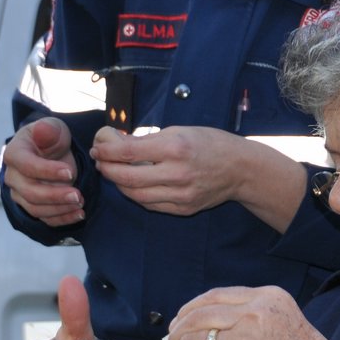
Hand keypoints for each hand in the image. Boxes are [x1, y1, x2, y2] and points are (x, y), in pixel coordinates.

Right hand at [3, 117, 83, 226]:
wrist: (52, 151)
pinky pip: (44, 218)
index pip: (27, 166)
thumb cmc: (51, 138)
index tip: (70, 172)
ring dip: (60, 209)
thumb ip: (48, 131)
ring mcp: (20, 193)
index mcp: (14, 154)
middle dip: (55, 196)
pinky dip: (62, 219)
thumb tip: (42, 130)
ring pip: (36, 209)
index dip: (47, 171)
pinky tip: (79, 214)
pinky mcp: (32, 206)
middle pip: (30, 192)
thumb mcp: (53, 128)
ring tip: (81, 203)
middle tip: (78, 195)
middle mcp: (13, 176)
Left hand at [90, 125, 246, 216]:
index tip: (99, 147)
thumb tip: (118, 143)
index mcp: (176, 148)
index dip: (107, 150)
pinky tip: (132, 185)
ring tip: (113, 173)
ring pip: (135, 195)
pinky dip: (136, 194)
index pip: (128, 152)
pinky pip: (150, 204)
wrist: (241, 169)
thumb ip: (150, 139)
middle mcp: (177, 174)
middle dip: (107, 169)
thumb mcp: (181, 130)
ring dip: (118, 184)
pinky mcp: (183, 208)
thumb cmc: (210, 143)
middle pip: (127, 178)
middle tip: (100, 161)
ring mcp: (180, 195)